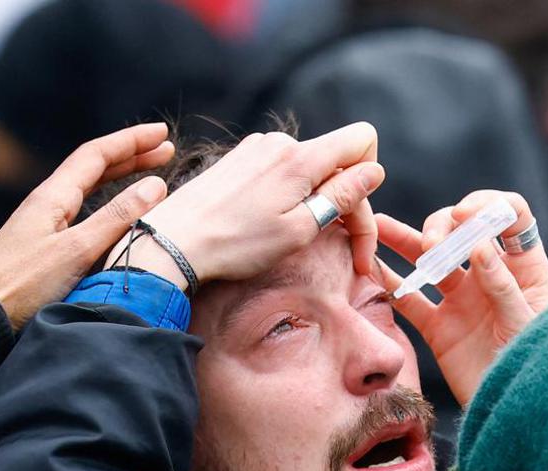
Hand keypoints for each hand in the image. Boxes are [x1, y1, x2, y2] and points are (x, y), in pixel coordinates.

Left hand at [0, 123, 175, 328]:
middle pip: (93, 167)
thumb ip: (116, 218)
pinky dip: (107, 202)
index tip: (162, 134)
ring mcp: (44, 223)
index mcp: (53, 196)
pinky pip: (82, 210)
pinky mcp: (44, 245)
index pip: (97, 155)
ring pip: (87, 187)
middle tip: (165, 150)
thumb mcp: (77, 250)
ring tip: (148, 174)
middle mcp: (47, 203)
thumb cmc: (23, 284)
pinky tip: (116, 213)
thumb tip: (154, 186)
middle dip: (130, 155)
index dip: (132, 142)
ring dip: (120, 176)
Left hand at [107, 122, 385, 286]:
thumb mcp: (299, 229)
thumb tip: (374, 171)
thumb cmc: (236, 244)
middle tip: (348, 253)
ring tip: (296, 237)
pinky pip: (282, 170)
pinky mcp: (240, 159)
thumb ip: (341, 196)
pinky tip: (270, 223)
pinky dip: (290, 195)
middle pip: (337, 161)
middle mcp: (281, 142)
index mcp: (301, 158)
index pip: (362, 140)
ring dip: (316, 200)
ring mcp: (257, 148)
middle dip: (347, 203)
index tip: (356, 221)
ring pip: (309, 168)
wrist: (173, 241)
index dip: (370, 179)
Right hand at [375, 190, 547, 406]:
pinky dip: (390, 284)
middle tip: (431, 247)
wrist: (515, 411)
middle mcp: (491, 276)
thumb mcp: (525, 324)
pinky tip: (368, 269)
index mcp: (525, 267)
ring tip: (376, 227)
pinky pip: (410, 300)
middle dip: (441, 228)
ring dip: (403, 241)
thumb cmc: (535, 366)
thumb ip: (503, 287)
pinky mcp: (440, 327)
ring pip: (430, 260)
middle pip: (462, 231)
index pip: (510, 217)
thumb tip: (479, 246)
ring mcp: (462, 300)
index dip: (487, 205)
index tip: (465, 214)